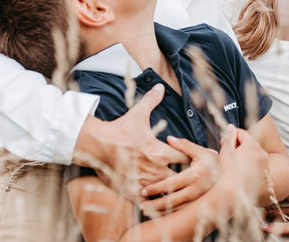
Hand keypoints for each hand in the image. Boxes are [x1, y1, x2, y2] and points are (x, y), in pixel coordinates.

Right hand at [72, 85, 187, 200]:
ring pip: (166, 192)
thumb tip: (160, 86)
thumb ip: (152, 101)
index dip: (192, 157)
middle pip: (181, 177)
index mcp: (161, 152)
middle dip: (185, 176)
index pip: (187, 157)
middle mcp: (155, 169)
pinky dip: (154, 201)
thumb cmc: (119, 130)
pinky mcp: (132, 192)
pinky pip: (149, 202)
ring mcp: (144, 183)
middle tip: (189, 175)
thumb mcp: (138, 114)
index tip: (193, 157)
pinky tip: (156, 199)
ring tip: (176, 189)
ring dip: (171, 189)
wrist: (96, 145)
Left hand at [139, 135, 218, 216]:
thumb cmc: (214, 161)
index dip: (155, 188)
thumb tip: (169, 138)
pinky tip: (160, 214)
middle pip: (171, 201)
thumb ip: (184, 145)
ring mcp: (199, 200)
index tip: (143, 190)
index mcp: (195, 175)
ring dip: (160, 212)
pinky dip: (170, 215)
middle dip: (154, 204)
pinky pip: (183, 213)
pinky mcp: (200, 205)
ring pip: (176, 210)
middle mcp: (197, 189)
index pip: (170, 184)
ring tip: (146, 211)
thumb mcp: (200, 151)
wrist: (233, 176)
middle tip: (141, 205)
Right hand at [216, 125, 269, 204]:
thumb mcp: (225, 152)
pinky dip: (251, 167)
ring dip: (246, 156)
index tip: (222, 142)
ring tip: (234, 165)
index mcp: (252, 145)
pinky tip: (241, 174)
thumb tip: (231, 127)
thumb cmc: (227, 172)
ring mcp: (265, 165)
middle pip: (250, 144)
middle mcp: (262, 153)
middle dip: (239, 146)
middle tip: (227, 154)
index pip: (242, 133)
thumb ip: (230, 137)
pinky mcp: (266, 176)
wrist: (233, 195)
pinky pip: (258, 167)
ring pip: (255, 155)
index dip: (231, 136)